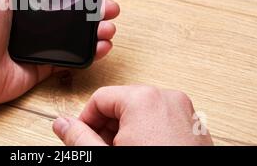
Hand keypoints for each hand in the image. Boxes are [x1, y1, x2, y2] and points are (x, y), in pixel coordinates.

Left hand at [0, 0, 119, 108]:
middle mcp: (32, 16)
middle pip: (71, 5)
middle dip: (93, 1)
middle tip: (107, 0)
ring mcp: (40, 41)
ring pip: (77, 30)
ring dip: (97, 24)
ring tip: (108, 22)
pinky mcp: (44, 63)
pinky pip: (72, 57)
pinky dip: (90, 52)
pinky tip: (102, 44)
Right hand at [53, 85, 213, 145]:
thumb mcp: (107, 157)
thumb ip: (80, 138)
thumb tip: (62, 124)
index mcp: (143, 99)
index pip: (100, 98)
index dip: (86, 119)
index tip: (82, 136)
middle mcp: (167, 99)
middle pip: (121, 104)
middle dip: (107, 128)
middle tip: (102, 149)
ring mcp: (184, 112)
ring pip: (141, 113)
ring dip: (126, 132)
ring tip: (123, 153)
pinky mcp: (194, 126)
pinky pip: (161, 120)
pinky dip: (147, 134)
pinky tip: (142, 153)